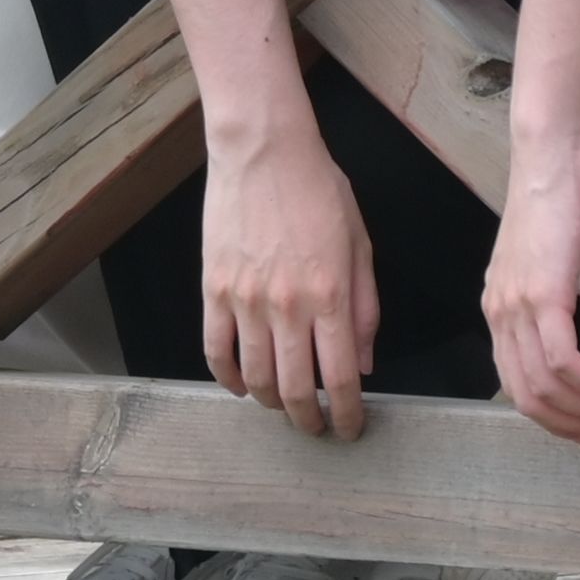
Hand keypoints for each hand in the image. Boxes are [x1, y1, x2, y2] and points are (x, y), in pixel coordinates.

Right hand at [201, 121, 376, 437]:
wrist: (263, 150)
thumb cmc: (318, 190)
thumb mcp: (360, 245)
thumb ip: (365, 309)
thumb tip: (362, 364)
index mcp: (330, 295)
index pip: (340, 378)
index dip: (347, 415)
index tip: (350, 428)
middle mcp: (287, 305)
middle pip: (295, 389)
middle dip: (309, 421)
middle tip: (316, 429)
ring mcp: (245, 299)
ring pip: (254, 377)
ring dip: (271, 403)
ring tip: (283, 407)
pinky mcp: (213, 288)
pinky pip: (215, 349)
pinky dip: (227, 378)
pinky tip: (242, 386)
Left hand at [486, 134, 579, 443]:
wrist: (548, 163)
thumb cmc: (552, 210)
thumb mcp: (540, 269)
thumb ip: (543, 308)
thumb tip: (562, 347)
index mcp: (497, 315)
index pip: (516, 389)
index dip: (555, 421)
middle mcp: (499, 317)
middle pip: (529, 399)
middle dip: (576, 425)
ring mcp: (518, 307)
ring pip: (547, 386)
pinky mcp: (543, 295)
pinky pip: (562, 361)